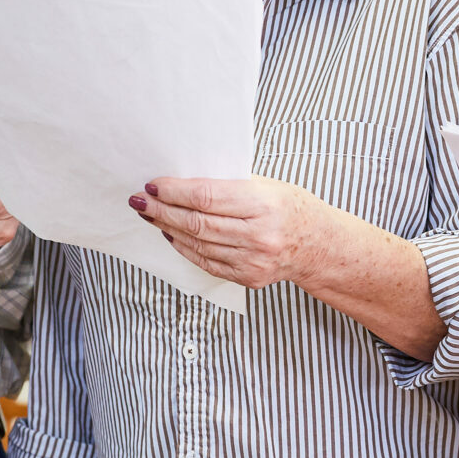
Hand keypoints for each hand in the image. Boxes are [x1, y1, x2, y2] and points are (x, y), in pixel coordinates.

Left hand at [130, 176, 322, 289]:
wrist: (318, 244)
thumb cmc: (291, 207)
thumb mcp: (267, 185)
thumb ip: (229, 184)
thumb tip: (184, 180)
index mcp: (263, 205)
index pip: (206, 197)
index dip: (174, 192)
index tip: (153, 185)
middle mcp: (258, 236)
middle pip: (197, 223)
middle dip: (162, 210)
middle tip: (140, 200)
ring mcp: (252, 260)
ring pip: (198, 244)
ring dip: (168, 228)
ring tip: (150, 215)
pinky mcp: (247, 277)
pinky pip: (206, 262)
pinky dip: (184, 247)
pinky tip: (171, 234)